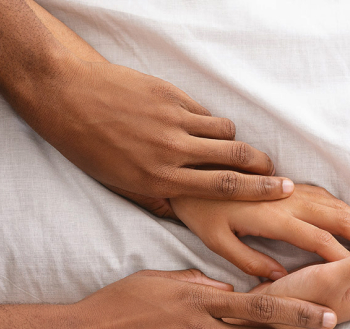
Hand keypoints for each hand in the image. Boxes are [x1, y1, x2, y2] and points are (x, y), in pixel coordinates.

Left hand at [28, 58, 293, 203]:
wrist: (66, 97)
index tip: (284, 190)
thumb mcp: (118, 184)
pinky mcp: (170, 95)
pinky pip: (203, 111)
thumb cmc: (88, 147)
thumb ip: (154, 198)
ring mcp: (172, 120)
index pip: (223, 188)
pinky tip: (199, 126)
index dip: (259, 190)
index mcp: (159, 178)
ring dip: (235, 142)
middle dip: (264, 167)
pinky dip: (208, 121)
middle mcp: (171, 151)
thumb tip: (180, 211)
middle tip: (279, 173)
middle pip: (235, 158)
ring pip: (224, 131)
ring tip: (235, 149)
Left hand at [170, 184, 349, 280]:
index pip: (318, 239)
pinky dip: (349, 211)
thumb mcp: (218, 242)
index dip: (347, 257)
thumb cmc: (202, 212)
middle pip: (338, 217)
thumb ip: (250, 261)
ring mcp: (291, 189)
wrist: (193, 171)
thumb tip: (280, 277)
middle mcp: (288, 200)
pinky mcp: (291, 184)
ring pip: (337, 204)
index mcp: (272, 217)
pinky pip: (328, 197)